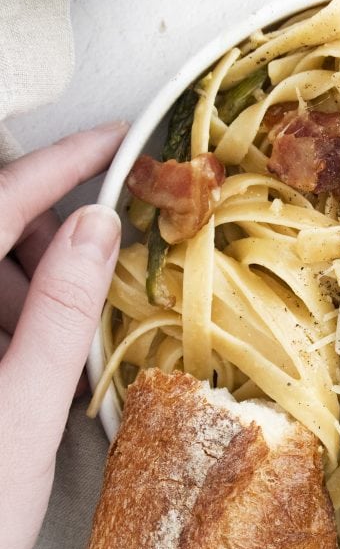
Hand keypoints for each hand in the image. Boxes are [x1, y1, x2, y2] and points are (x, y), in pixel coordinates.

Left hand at [0, 123, 125, 548]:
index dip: (59, 162)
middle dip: (50, 230)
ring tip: (77, 324)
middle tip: (111, 254)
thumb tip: (99, 224)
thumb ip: (59, 310)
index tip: (115, 137)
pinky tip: (42, 356)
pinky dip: (15, 319)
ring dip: (32, 281)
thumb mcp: (24, 411)